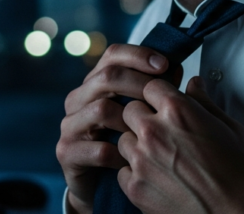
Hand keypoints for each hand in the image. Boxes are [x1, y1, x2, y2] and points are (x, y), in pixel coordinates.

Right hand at [57, 43, 183, 213]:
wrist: (98, 187)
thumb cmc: (125, 144)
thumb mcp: (141, 114)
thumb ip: (155, 91)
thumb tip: (177, 69)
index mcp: (95, 83)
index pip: (113, 55)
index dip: (138, 55)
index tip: (165, 64)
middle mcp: (78, 99)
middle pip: (107, 77)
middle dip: (140, 83)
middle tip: (163, 97)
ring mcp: (69, 125)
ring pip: (101, 110)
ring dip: (131, 120)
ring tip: (152, 133)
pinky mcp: (66, 152)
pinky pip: (98, 150)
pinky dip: (122, 154)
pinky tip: (137, 161)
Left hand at [116, 76, 243, 213]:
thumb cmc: (238, 172)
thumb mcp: (229, 128)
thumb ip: (204, 101)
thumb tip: (193, 82)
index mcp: (177, 110)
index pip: (150, 86)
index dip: (158, 95)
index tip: (164, 105)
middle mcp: (153, 131)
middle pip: (129, 110)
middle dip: (142, 117)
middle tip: (161, 131)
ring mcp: (141, 160)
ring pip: (123, 139)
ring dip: (136, 145)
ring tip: (160, 157)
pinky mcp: (135, 186)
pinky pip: (122, 170)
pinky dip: (134, 173)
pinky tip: (156, 177)